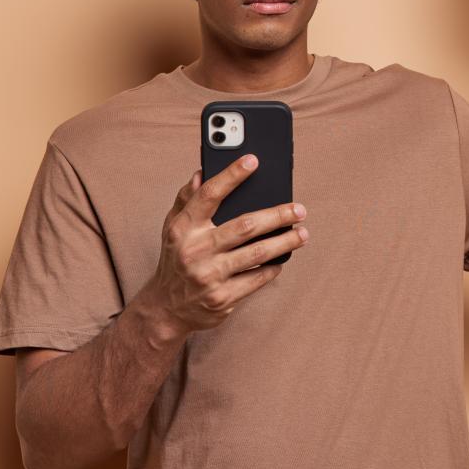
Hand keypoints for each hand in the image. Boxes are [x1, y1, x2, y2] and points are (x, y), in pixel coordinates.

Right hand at [148, 154, 308, 333]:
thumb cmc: (176, 259)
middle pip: (245, 226)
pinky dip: (273, 267)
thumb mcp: (172, 227)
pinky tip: (282, 259)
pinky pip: (257, 279)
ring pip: (258, 253)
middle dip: (278, 215)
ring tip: (303, 233)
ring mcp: (209, 276)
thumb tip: (202, 172)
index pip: (209, 195)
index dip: (231, 175)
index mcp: (183, 228)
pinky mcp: (222, 298)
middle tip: (299, 209)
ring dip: (285, 242)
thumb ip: (187, 199)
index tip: (253, 160)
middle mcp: (195, 250)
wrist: (166, 308)